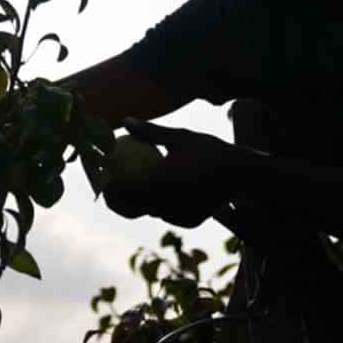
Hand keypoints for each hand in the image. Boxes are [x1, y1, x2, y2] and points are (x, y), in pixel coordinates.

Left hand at [101, 119, 245, 227]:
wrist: (243, 173)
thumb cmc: (210, 149)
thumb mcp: (180, 137)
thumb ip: (150, 133)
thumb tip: (125, 121)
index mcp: (161, 183)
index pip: (124, 191)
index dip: (107, 188)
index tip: (100, 179)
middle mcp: (168, 204)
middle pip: (132, 208)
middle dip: (117, 200)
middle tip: (109, 189)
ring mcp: (179, 216)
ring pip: (150, 211)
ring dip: (140, 202)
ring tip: (130, 189)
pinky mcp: (190, 222)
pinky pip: (168, 213)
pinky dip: (161, 204)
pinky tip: (158, 192)